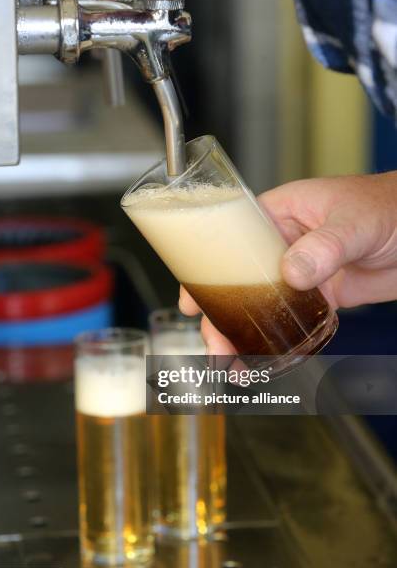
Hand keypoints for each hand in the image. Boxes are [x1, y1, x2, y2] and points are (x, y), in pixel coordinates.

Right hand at [179, 172, 396, 353]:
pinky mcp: (321, 294)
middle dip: (222, 315)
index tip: (191, 301)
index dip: (205, 271)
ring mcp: (302, 271)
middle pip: (240, 280)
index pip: (229, 241)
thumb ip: (325, 245)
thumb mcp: (355, 221)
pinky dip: (277, 339)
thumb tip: (293, 272)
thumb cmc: (393, 205)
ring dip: (245, 332)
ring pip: (262, 304)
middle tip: (215, 346)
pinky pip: (292, 318)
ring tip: (231, 362)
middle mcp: (284, 243)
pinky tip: (265, 358)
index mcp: (281, 214)